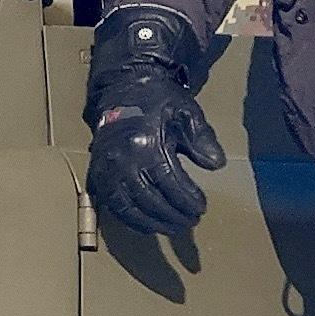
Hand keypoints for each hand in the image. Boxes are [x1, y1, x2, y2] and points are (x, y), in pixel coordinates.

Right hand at [85, 4, 225, 234]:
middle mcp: (122, 160)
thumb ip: (202, 139)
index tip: (202, 207)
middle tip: (192, 221)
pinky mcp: (98, 175)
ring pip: (130, 209)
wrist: (123, 88)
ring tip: (174, 227)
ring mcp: (107, 170)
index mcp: (145, 143)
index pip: (169, 182)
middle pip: (150, 200)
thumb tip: (216, 164)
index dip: (187, 200)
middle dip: (174, 215)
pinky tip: (149, 226)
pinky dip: (132, 221)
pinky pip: (113, 207)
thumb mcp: (186, 113)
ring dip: (154, 223)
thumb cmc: (159, 101)